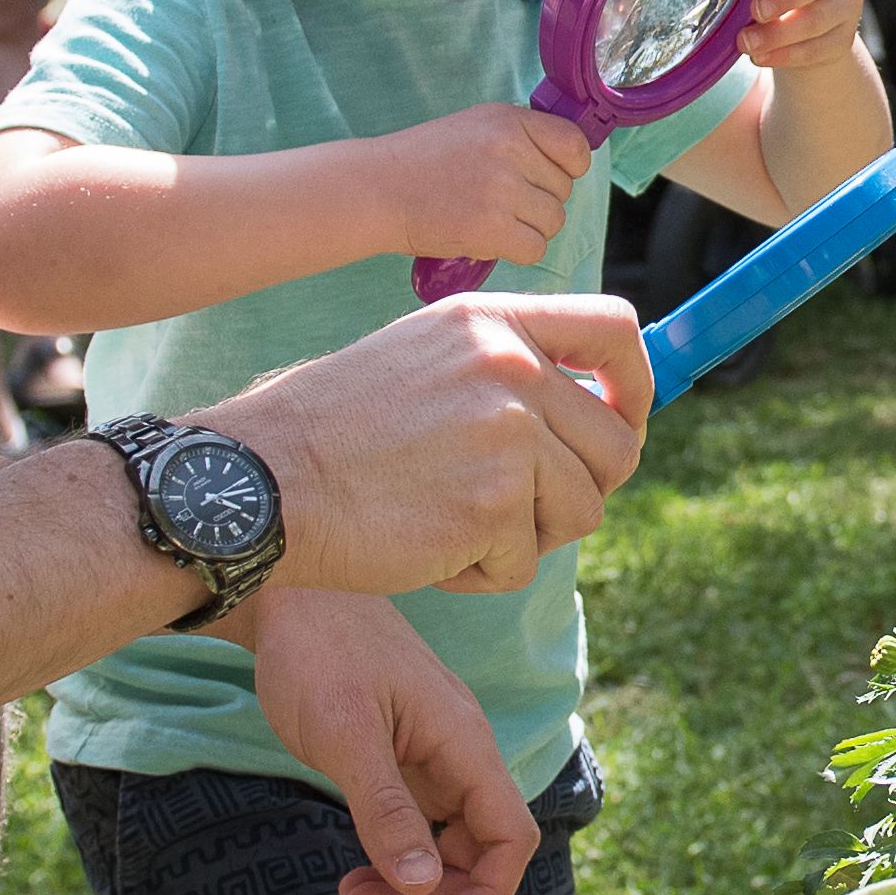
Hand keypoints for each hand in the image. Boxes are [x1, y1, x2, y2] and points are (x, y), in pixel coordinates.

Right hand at [204, 294, 648, 598]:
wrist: (259, 483)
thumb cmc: (329, 432)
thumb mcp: (423, 359)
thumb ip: (503, 370)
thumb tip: (595, 411)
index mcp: (490, 321)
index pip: (615, 329)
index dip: (636, 386)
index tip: (620, 422)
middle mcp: (509, 366)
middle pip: (616, 444)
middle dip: (580, 489)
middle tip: (519, 511)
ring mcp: (507, 433)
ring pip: (581, 509)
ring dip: (526, 536)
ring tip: (451, 524)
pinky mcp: (495, 502)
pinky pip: (526, 560)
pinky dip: (483, 572)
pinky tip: (427, 549)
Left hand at [234, 587, 544, 894]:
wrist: (287, 590)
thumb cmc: (316, 650)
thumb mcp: (345, 736)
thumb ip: (386, 811)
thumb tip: (424, 886)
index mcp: (464, 742)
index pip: (509, 835)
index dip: (486, 894)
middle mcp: (460, 751)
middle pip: (478, 849)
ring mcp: (432, 754)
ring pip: (447, 841)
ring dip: (410, 881)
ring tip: (348, 894)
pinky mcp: (402, 756)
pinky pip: (419, 822)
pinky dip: (393, 854)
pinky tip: (355, 866)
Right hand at [367, 100, 597, 268]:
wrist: (377, 188)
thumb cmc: (426, 161)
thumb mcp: (476, 127)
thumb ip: (523, 137)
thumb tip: (573, 160)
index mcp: (509, 121)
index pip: (575, 146)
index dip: (568, 167)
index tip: (544, 176)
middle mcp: (510, 150)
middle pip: (563, 190)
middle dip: (538, 200)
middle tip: (497, 200)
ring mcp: (501, 189)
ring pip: (552, 221)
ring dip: (528, 228)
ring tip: (490, 218)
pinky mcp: (490, 228)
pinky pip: (534, 248)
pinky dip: (515, 250)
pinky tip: (487, 237)